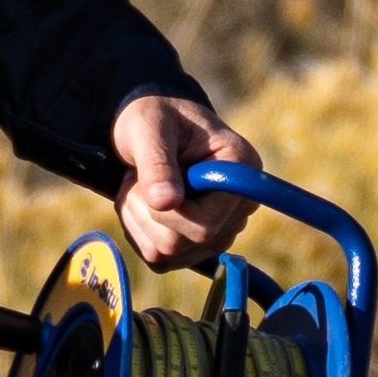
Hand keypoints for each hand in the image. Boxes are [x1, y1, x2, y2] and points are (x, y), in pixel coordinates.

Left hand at [114, 93, 246, 267]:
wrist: (148, 129)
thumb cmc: (152, 117)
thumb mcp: (148, 127)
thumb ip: (156, 162)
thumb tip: (164, 203)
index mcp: (241, 169)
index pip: (208, 224)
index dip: (169, 211)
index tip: (144, 175)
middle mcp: (240, 206)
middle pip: (186, 243)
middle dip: (146, 212)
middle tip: (136, 176)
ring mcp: (222, 230)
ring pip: (168, 254)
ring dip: (138, 220)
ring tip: (140, 185)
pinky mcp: (198, 245)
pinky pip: (160, 259)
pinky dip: (139, 232)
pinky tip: (143, 203)